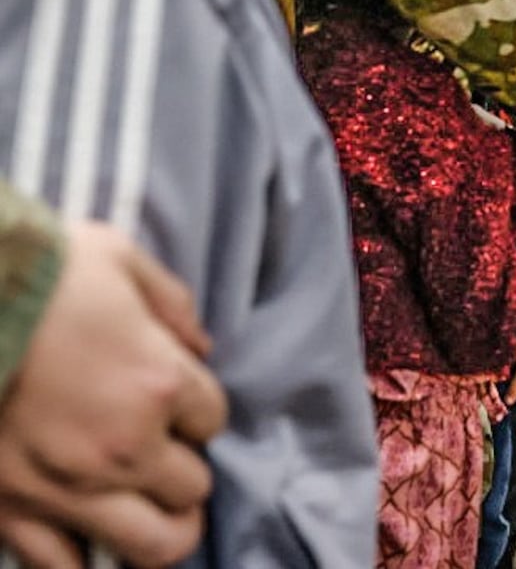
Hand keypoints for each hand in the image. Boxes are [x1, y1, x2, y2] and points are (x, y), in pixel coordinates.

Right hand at [0, 222, 225, 566]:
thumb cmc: (37, 271)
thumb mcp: (120, 258)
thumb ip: (170, 304)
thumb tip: (198, 344)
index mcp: (159, 382)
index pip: (214, 419)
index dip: (197, 409)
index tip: (177, 399)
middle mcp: (126, 445)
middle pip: (193, 488)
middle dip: (185, 469)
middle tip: (166, 454)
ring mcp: (69, 488)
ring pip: (152, 545)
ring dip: (160, 528)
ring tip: (152, 513)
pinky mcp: (12, 513)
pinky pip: (63, 565)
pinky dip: (82, 557)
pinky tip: (85, 535)